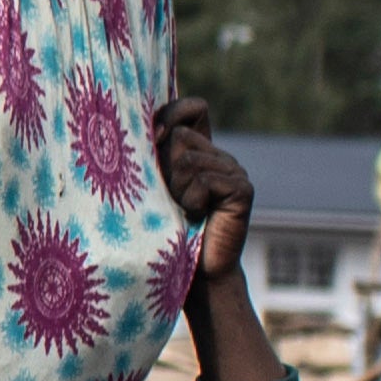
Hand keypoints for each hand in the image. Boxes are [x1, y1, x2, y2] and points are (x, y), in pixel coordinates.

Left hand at [151, 92, 252, 261]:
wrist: (192, 273)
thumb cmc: (163, 231)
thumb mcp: (152, 186)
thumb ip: (152, 154)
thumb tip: (137, 122)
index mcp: (200, 150)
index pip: (193, 108)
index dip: (172, 114)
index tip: (155, 137)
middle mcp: (220, 156)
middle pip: (181, 136)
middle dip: (165, 168)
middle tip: (171, 199)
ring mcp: (235, 171)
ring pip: (189, 159)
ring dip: (176, 189)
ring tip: (183, 211)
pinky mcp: (242, 190)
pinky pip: (204, 180)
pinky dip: (192, 200)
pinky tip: (197, 216)